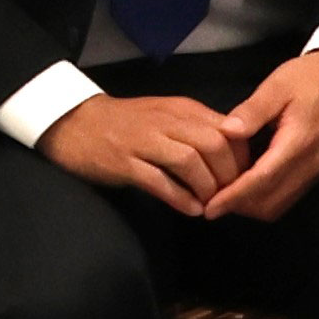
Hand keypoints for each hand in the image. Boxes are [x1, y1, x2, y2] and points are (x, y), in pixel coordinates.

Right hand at [35, 86, 254, 216]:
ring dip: (206, 187)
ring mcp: (144, 141)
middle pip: (214, 145)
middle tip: (230, 194)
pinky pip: (158, 181)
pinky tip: (191, 209)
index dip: (241, 156)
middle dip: (228, 174)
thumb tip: (233, 150)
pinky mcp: (123, 162)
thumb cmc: (127, 122)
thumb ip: (198, 128)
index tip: (245, 176)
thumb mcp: (167, 115)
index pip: (228, 129)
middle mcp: (167, 122)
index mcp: (183, 110)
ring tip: (211, 203)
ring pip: (190, 161)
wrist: (73, 121)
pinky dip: (179, 197)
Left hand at [200, 43, 318, 225]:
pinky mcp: (316, 171)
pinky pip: (287, 198)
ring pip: (279, 205)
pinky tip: (247, 187)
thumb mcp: (277, 85)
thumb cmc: (310, 78)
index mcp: (299, 141)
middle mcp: (310, 163)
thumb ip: (252, 110)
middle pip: (270, 202)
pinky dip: (264, 200)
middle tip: (209, 199)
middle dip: (239, 206)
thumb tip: (227, 131)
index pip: (263, 179)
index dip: (234, 197)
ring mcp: (315, 170)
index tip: (209, 208)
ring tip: (225, 196)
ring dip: (251, 206)